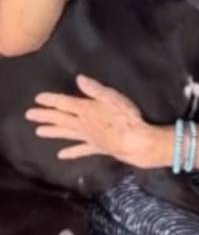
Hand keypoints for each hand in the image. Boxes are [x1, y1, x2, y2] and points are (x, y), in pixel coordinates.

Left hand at [25, 74, 167, 167]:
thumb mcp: (112, 97)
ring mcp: (87, 137)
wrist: (134, 141)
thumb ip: (95, 89)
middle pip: (61, 118)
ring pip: (66, 133)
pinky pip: (80, 150)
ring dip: (52, 131)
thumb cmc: (125, 116)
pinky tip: (61, 155)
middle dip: (45, 116)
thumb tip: (79, 79)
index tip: (38, 98)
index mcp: (85, 109)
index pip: (64, 103)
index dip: (51, 100)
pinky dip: (71, 152)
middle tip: (29, 115)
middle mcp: (82, 123)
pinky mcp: (95, 148)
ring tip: (38, 132)